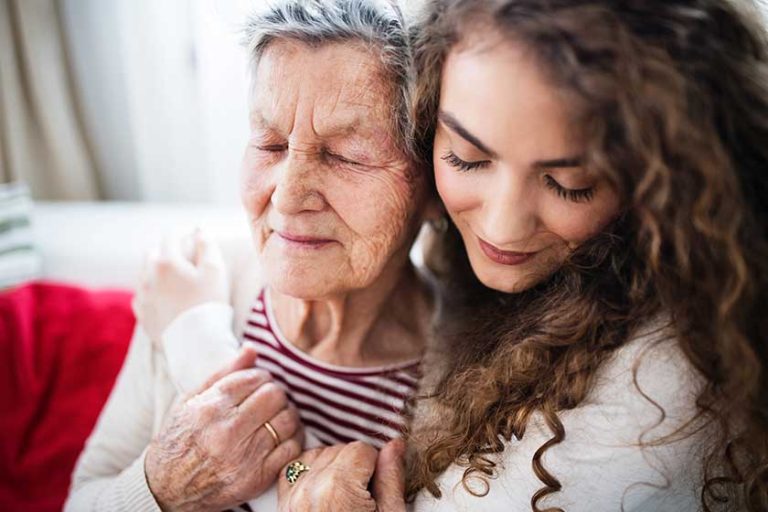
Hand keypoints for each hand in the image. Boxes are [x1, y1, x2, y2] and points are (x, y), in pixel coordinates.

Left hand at [133, 229, 228, 341]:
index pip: (171, 236)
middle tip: (182, 255)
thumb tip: (200, 232)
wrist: (196, 343)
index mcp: (166, 261)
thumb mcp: (215, 270)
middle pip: (153, 253)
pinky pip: (142, 295)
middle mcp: (148, 275)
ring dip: (157, 270)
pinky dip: (152, 291)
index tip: (193, 234)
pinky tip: (165, 296)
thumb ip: (207, 245)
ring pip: (144, 274)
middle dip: (167, 250)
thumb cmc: (209, 303)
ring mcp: (142, 296)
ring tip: (173, 277)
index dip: (183, 232)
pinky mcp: (141, 314)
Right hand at [145, 344, 302, 511]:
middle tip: (270, 398)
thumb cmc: (178, 439)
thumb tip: (252, 349)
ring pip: (288, 420)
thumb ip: (224, 373)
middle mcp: (226, 432)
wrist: (165, 489)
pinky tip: (283, 435)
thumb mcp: (191, 401)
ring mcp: (243, 458)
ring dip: (288, 413)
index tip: (260, 383)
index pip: (254, 378)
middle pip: (275, 396)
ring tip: (277, 415)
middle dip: (276, 393)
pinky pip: (291, 449)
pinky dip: (293, 438)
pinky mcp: (256, 478)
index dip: (262, 377)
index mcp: (209, 408)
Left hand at [277, 440, 406, 511]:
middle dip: (355, 467)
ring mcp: (293, 496)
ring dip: (333, 467)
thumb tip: (396, 446)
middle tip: (364, 497)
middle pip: (340, 449)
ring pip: (318, 455)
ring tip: (345, 496)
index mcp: (339, 488)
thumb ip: (392, 478)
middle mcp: (310, 488)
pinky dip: (309, 472)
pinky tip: (324, 489)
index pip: (362, 449)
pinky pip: (294, 468)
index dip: (375, 466)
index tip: (377, 487)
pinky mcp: (283, 503)